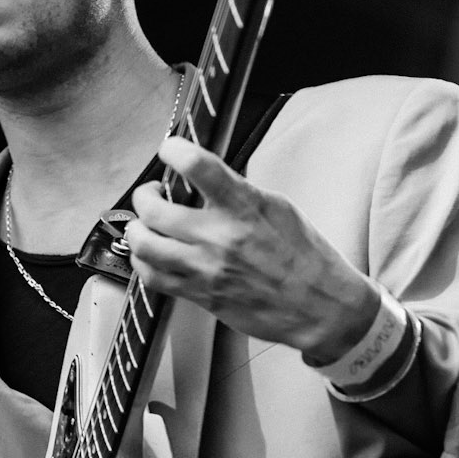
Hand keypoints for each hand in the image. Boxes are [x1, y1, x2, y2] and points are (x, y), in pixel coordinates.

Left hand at [128, 135, 379, 359]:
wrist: (321, 309)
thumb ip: (239, 191)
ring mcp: (206, 270)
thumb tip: (204, 178)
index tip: (169, 148)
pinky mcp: (201, 296)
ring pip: (144, 245)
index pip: (197, 166)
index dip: (173, 150)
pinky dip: (144, 261)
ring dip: (137, 229)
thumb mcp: (278, 207)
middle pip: (153, 210)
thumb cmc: (305, 256)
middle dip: (145, 195)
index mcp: (244, 208)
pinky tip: (153, 253)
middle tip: (153, 194)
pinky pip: (152, 277)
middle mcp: (220, 238)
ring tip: (145, 224)